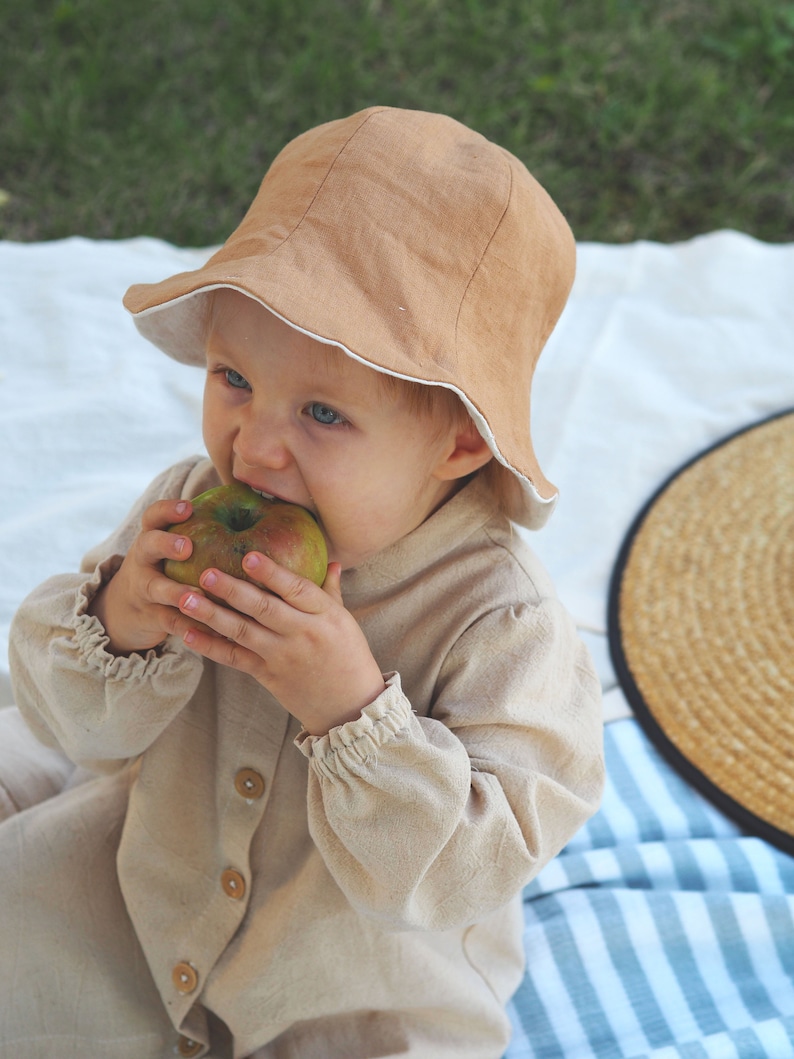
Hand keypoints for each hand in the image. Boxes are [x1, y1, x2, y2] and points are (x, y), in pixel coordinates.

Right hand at [88, 498, 201, 654]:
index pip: (154, 516)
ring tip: (198, 596)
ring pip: (157, 589)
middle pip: (148, 545)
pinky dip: (191, 626)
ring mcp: (144, 589)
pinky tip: (213, 629)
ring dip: (177, 593)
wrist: (124, 610)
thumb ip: (198, 531)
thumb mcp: (169, 548)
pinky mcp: (151, 617)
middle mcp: (143, 560)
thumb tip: (249, 504)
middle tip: (187, 546)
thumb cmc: (165, 569)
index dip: (168, 509)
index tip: (188, 507)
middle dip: (166, 544)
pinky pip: (171, 622)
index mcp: (152, 538)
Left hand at [176, 553, 386, 734]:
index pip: (297, 589)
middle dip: (232, 590)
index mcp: (325, 615)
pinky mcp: (268, 675)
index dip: (272, 573)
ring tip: (185, 599)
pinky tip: (188, 633)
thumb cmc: (349, 657)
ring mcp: (283, 656)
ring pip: (242, 632)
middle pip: (263, 609)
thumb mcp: (345, 621)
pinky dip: (210, 646)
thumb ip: (332, 591)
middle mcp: (303, 633)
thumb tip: (333, 560)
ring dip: (211, 615)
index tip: (249, 556)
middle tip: (205, 573)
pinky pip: (234, 658)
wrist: (349, 706)